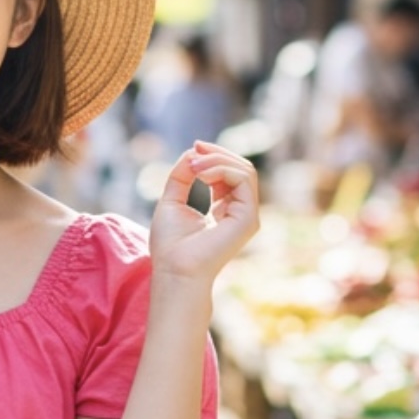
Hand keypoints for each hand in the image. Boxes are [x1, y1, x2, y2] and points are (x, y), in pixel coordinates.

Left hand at [150, 142, 259, 285]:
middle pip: (240, 168)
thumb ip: (183, 175)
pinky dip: (221, 169)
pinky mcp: (248, 218)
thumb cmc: (171, 244)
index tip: (194, 149)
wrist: (174, 269)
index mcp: (225, 209)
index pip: (230, 173)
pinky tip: (200, 174)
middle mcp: (240, 211)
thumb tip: (194, 150)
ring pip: (244, 170)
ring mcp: (247, 215)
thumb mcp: (174, 198)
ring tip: (194, 166)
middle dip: (217, 154)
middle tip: (194, 151)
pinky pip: (243, 179)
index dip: (214, 156)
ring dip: (217, 160)